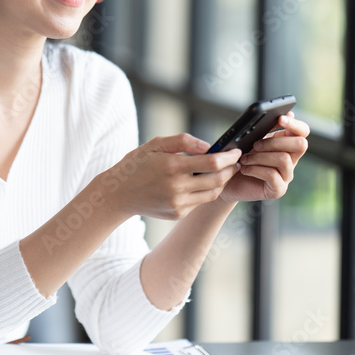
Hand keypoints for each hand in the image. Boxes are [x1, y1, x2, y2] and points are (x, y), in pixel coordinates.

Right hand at [100, 134, 241, 220]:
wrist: (119, 194)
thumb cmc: (137, 164)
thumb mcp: (156, 144)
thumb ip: (183, 141)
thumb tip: (208, 146)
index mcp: (173, 166)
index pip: (212, 162)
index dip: (229, 157)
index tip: (236, 151)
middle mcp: (177, 187)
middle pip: (217, 179)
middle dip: (231, 169)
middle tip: (235, 162)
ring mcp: (178, 203)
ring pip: (212, 193)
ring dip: (222, 182)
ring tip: (224, 171)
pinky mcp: (178, 213)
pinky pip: (200, 201)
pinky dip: (206, 191)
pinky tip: (204, 182)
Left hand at [219, 112, 308, 202]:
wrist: (227, 180)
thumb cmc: (240, 158)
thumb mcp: (252, 139)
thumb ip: (268, 128)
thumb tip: (289, 114)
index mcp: (286, 144)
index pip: (302, 132)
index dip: (295, 124)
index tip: (280, 118)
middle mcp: (290, 160)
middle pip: (300, 145)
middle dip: (275, 141)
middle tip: (255, 144)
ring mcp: (286, 176)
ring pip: (284, 159)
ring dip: (260, 156)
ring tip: (244, 158)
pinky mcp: (278, 190)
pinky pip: (272, 176)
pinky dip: (255, 169)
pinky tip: (243, 169)